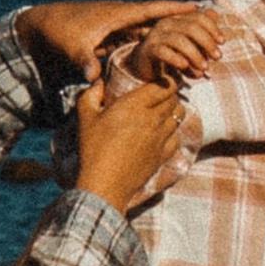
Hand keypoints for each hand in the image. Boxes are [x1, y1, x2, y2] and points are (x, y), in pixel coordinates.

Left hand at [22, 0, 213, 75]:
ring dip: (171, 31)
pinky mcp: (113, 33)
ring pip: (150, 27)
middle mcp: (122, 17)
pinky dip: (155, 40)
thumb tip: (92, 76)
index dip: (174, 9)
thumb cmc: (59, 34)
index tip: (197, 7)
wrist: (43, 25)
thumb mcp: (72, 48)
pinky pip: (139, 35)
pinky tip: (169, 48)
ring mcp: (118, 24)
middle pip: (158, 17)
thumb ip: (85, 61)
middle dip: (182, 20)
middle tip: (209, 22)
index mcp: (117, 15)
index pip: (152, 10)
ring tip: (198, 37)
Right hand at [72, 68, 188, 211]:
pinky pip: (177, 137)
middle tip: (160, 95)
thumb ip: (91, 94)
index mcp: (134, 105)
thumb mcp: (85, 117)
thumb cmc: (93, 149)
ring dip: (172, 111)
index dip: (167, 80)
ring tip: (162, 113)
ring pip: (179, 116)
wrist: (105, 184)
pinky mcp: (163, 154)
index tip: (161, 81)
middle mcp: (152, 119)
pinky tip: (161, 134)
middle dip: (169, 94)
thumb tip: (98, 83)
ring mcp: (161, 138)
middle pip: (174, 99)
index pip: (164, 85)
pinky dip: (173, 132)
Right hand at [116, 5, 221, 84]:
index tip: (222, 42)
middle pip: (191, 27)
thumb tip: (215, 14)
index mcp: (177, 18)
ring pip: (179, 40)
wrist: (148, 69)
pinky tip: (184, 66)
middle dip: (207, 42)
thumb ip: (203, 31)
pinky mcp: (148, 50)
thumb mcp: (192, 44)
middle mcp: (166, 23)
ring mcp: (156, 35)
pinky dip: (175, 59)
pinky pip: (163, 52)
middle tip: (217, 57)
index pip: (198, 17)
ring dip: (195, 55)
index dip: (212, 28)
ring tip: (204, 68)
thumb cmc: (173, 55)